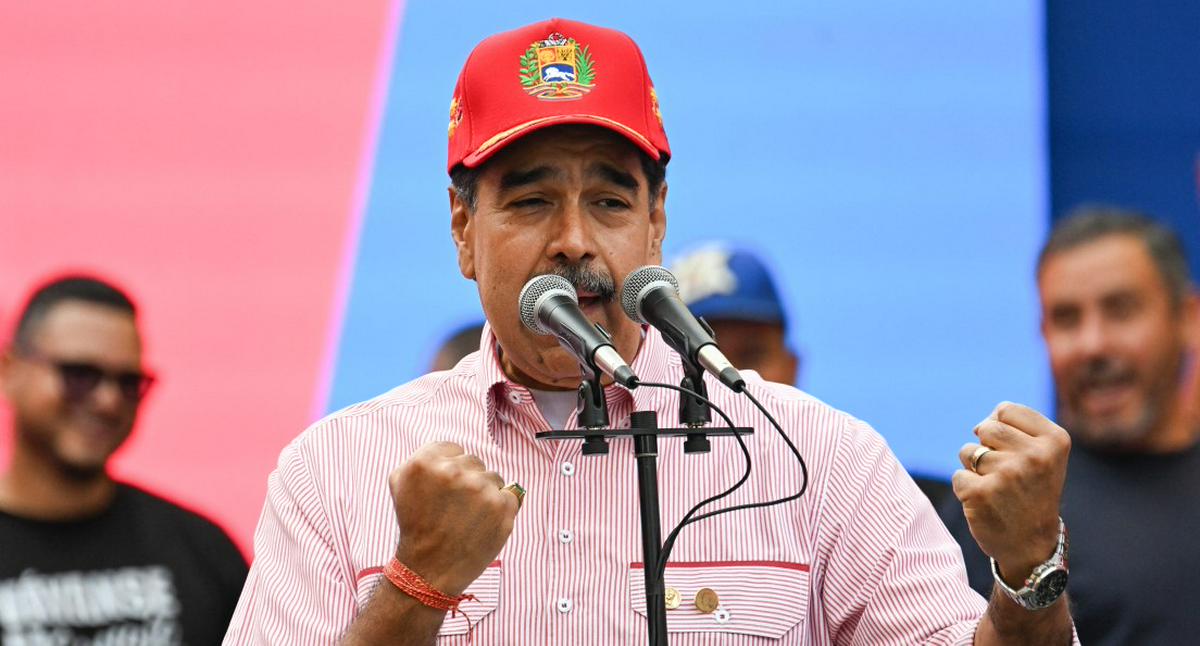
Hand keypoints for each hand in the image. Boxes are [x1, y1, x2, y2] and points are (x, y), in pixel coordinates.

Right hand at [389, 442, 519, 595]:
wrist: (429, 570)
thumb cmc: (417, 526)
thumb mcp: (400, 484)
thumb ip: (421, 458)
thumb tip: (450, 450)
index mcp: (424, 462)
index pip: (453, 448)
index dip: (450, 470)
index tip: (445, 491)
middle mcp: (452, 471)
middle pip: (474, 461)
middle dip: (467, 481)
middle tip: (454, 508)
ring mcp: (479, 488)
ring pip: (493, 477)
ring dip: (485, 494)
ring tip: (467, 519)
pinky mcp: (502, 505)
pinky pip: (510, 495)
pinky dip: (501, 508)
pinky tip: (483, 524)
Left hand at [953, 402, 1069, 586]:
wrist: (1032, 545)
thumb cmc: (1032, 492)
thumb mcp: (1043, 455)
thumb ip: (1017, 428)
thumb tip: (981, 423)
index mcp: (1055, 440)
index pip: (1005, 410)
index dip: (1002, 430)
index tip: (1017, 453)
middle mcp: (1034, 455)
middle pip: (985, 427)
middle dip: (986, 447)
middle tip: (1005, 474)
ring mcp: (1008, 474)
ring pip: (968, 451)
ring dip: (975, 469)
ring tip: (998, 489)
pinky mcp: (982, 493)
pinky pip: (958, 475)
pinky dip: (966, 489)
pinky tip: (987, 504)